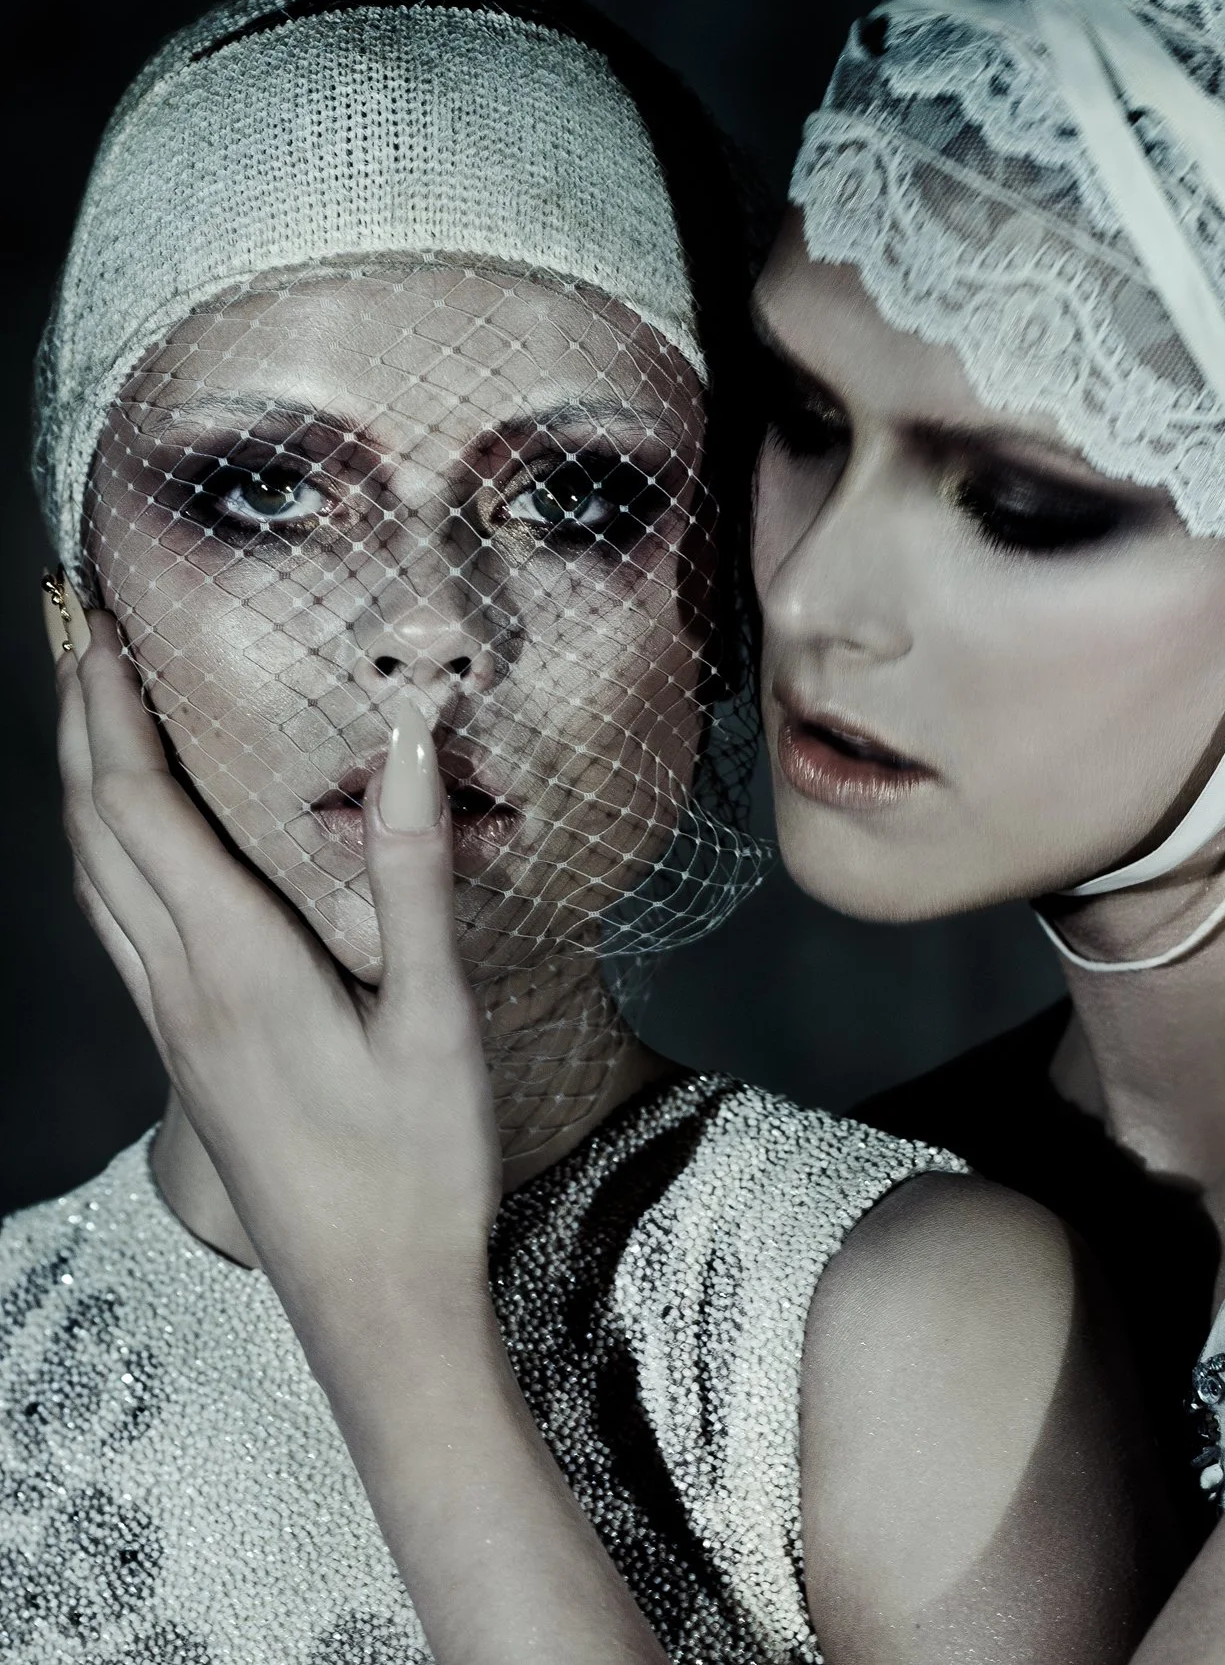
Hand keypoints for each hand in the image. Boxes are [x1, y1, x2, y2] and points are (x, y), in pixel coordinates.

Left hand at [48, 581, 501, 1330]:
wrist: (372, 1300)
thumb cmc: (416, 1167)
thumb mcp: (436, 1021)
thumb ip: (414, 879)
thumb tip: (412, 750)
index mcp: (235, 964)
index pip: (142, 810)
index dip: (113, 714)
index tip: (102, 632)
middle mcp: (181, 986)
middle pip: (96, 833)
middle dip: (81, 725)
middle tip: (78, 638)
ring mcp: (172, 1026)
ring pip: (91, 882)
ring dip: (82, 787)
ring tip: (91, 717)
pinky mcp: (184, 1055)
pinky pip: (113, 928)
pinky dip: (101, 855)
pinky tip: (125, 850)